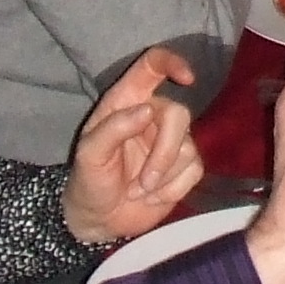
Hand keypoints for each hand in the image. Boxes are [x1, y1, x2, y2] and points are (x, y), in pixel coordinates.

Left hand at [65, 47, 203, 242]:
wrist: (100, 220)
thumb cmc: (89, 180)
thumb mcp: (89, 154)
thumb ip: (114, 128)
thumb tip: (148, 110)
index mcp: (126, 101)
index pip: (152, 66)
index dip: (172, 63)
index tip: (188, 78)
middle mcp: (153, 115)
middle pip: (179, 114)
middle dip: (164, 153)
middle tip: (143, 183)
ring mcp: (171, 141)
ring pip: (189, 147)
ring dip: (162, 177)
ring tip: (139, 190)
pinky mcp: (184, 167)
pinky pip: (195, 169)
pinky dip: (173, 189)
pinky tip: (152, 196)